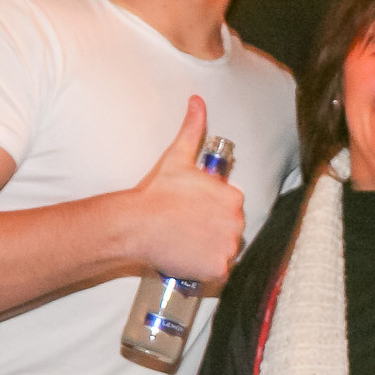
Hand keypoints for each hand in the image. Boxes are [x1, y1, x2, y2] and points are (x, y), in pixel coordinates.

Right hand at [132, 96, 244, 284]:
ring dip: (210, 252)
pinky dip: (205, 272)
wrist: (137, 224)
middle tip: (187, 231)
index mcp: (233, 196)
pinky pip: (218, 275)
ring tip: (185, 245)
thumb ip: (192, 128)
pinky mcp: (218, 269)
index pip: (231, 209)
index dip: (211, 213)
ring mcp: (228, 247)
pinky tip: (188, 261)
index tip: (192, 214)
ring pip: (225, 253)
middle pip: (231, 232)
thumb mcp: (177, 157)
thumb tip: (197, 100)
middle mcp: (237, 221)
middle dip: (213, 233)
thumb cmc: (156, 193)